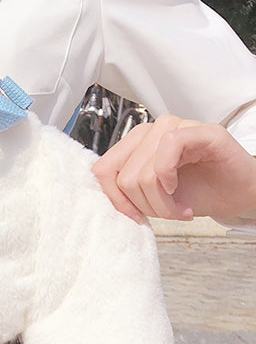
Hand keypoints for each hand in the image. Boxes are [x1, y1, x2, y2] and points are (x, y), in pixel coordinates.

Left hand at [92, 114, 255, 222]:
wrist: (241, 195)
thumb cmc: (199, 192)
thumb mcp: (153, 196)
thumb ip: (127, 191)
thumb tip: (105, 201)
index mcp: (134, 144)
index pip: (102, 169)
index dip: (114, 199)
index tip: (135, 216)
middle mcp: (152, 130)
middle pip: (122, 176)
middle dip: (145, 205)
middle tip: (169, 213)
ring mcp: (176, 126)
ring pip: (143, 171)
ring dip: (162, 203)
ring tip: (180, 209)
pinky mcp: (201, 131)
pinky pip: (169, 148)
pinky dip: (171, 180)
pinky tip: (183, 195)